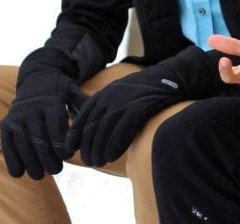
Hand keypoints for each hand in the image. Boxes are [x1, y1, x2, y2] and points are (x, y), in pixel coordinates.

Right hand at [0, 48, 86, 179]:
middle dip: (47, 158)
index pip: (56, 128)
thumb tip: (94, 124)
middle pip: (39, 139)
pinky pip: (7, 145)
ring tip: (40, 175)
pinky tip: (19, 173)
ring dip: (31, 163)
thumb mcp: (73, 92)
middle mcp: (31, 109)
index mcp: (51, 103)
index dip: (62, 145)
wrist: (36, 78)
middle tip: (56, 170)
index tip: (68, 156)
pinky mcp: (6, 124)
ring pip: (23, 144)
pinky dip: (12, 159)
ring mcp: (16, 117)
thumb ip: (83, 108)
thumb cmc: (61, 91)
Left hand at [64, 62, 184, 166]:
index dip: (74, 136)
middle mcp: (109, 98)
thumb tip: (88, 130)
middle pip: (91, 128)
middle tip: (89, 161)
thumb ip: (104, 108)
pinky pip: (121, 131)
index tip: (70, 150)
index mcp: (102, 95)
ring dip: (99, 150)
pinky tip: (112, 156)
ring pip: (104, 131)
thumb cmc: (142, 91)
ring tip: (99, 162)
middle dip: (87, 147)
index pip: (81, 118)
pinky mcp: (137, 108)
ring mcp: (123, 103)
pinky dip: (114, 146)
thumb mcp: (119, 94)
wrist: (169, 78)